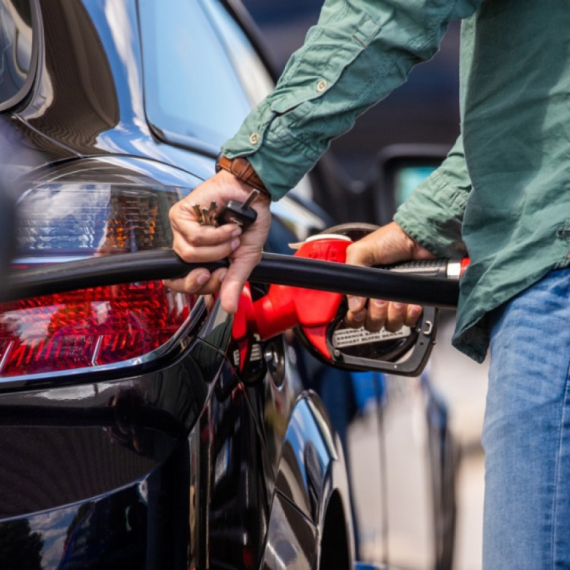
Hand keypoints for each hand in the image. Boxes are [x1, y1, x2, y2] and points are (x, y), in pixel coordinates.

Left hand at [165, 170, 270, 312]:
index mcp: (200, 260)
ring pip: (189, 255)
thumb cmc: (249, 223)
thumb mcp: (245, 260)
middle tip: (224, 267)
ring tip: (232, 236)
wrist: (253, 195)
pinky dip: (215, 235)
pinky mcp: (181, 215)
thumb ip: (234, 283)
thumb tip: (230, 309)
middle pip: (182, 275)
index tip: (220, 278)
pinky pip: (193, 237)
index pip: (184, 284)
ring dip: (217, 248)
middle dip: (206, 274)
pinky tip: (227, 226)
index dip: (197, 287)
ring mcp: (182, 231)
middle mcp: (188, 247)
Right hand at [344, 222, 434, 331]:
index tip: (359, 311)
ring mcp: (394, 300)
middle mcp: (376, 296)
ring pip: (389, 324)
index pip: (352, 313)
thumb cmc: (393, 239)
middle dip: (376, 314)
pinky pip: (409, 321)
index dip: (355, 317)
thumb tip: (352, 304)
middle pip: (370, 323)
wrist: (422, 238)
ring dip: (393, 314)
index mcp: (360, 285)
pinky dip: (410, 314)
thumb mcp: (362, 251)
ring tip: (398, 300)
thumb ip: (351, 275)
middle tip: (380, 300)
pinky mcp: (412, 303)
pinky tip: (411, 303)